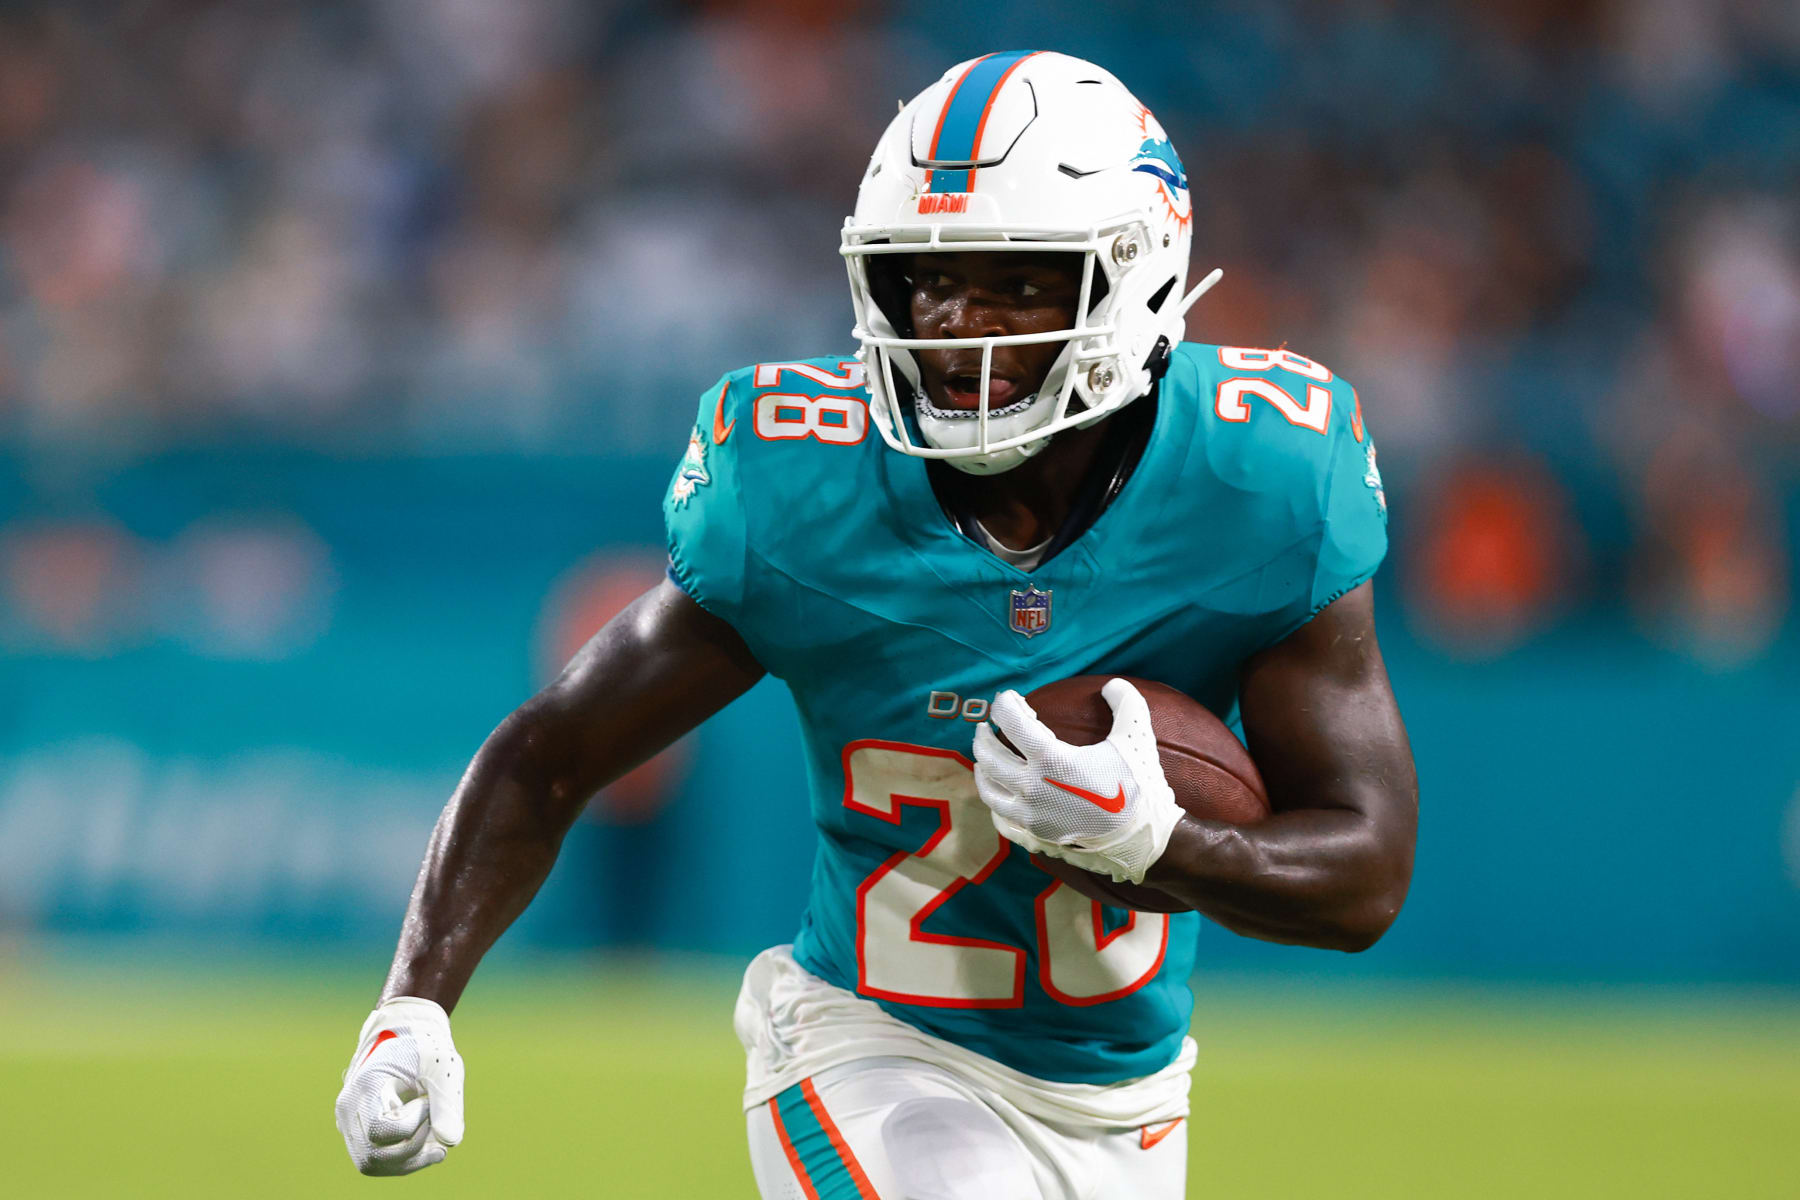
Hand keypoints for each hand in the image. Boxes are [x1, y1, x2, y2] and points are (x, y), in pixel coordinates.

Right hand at [335, 996, 464, 1175]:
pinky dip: (404, 1161)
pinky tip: (431, 1150)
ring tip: (439, 1148)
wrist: (405, 1038)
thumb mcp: (443, 1065)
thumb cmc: (424, 1047)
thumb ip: (448, 1101)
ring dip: (409, 1161)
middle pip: (372, 1155)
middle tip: (434, 1122)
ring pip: (371, 1164)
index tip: (428, 1100)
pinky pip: (376, 1160)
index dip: (412, 1124)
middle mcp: (349, 1108)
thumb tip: (450, 1142)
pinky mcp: (359, 1133)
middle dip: (413, 1147)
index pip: (379, 1129)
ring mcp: (349, 1123)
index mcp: (366, 1085)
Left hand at [972, 678, 1183, 884]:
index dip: (1004, 705)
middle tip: (986, 726)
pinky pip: (1003, 822)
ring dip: (983, 770)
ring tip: (984, 759)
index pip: (1012, 722)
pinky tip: (999, 796)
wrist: (1144, 839)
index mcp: (1051, 759)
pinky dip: (995, 805)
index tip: (1007, 698)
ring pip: (989, 790)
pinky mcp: (1037, 836)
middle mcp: (1032, 787)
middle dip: (984, 737)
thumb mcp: (1137, 737)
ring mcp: (1031, 815)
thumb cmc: (1139, 786)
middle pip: (990, 756)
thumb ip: (1126, 702)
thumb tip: (1112, 684)